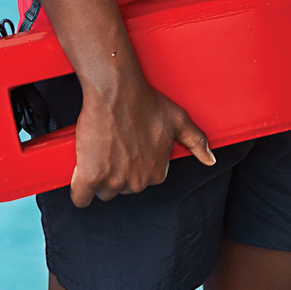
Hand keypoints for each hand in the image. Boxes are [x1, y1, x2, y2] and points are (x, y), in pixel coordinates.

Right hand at [69, 77, 214, 206]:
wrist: (117, 90)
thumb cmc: (147, 102)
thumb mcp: (178, 120)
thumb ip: (197, 141)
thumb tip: (211, 160)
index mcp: (157, 173)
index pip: (143, 180)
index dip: (135, 163)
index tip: (130, 147)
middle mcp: (137, 182)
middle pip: (122, 188)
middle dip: (118, 172)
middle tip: (115, 146)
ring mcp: (113, 181)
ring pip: (103, 192)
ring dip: (99, 178)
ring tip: (100, 153)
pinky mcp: (90, 176)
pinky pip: (81, 198)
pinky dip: (80, 191)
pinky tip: (81, 178)